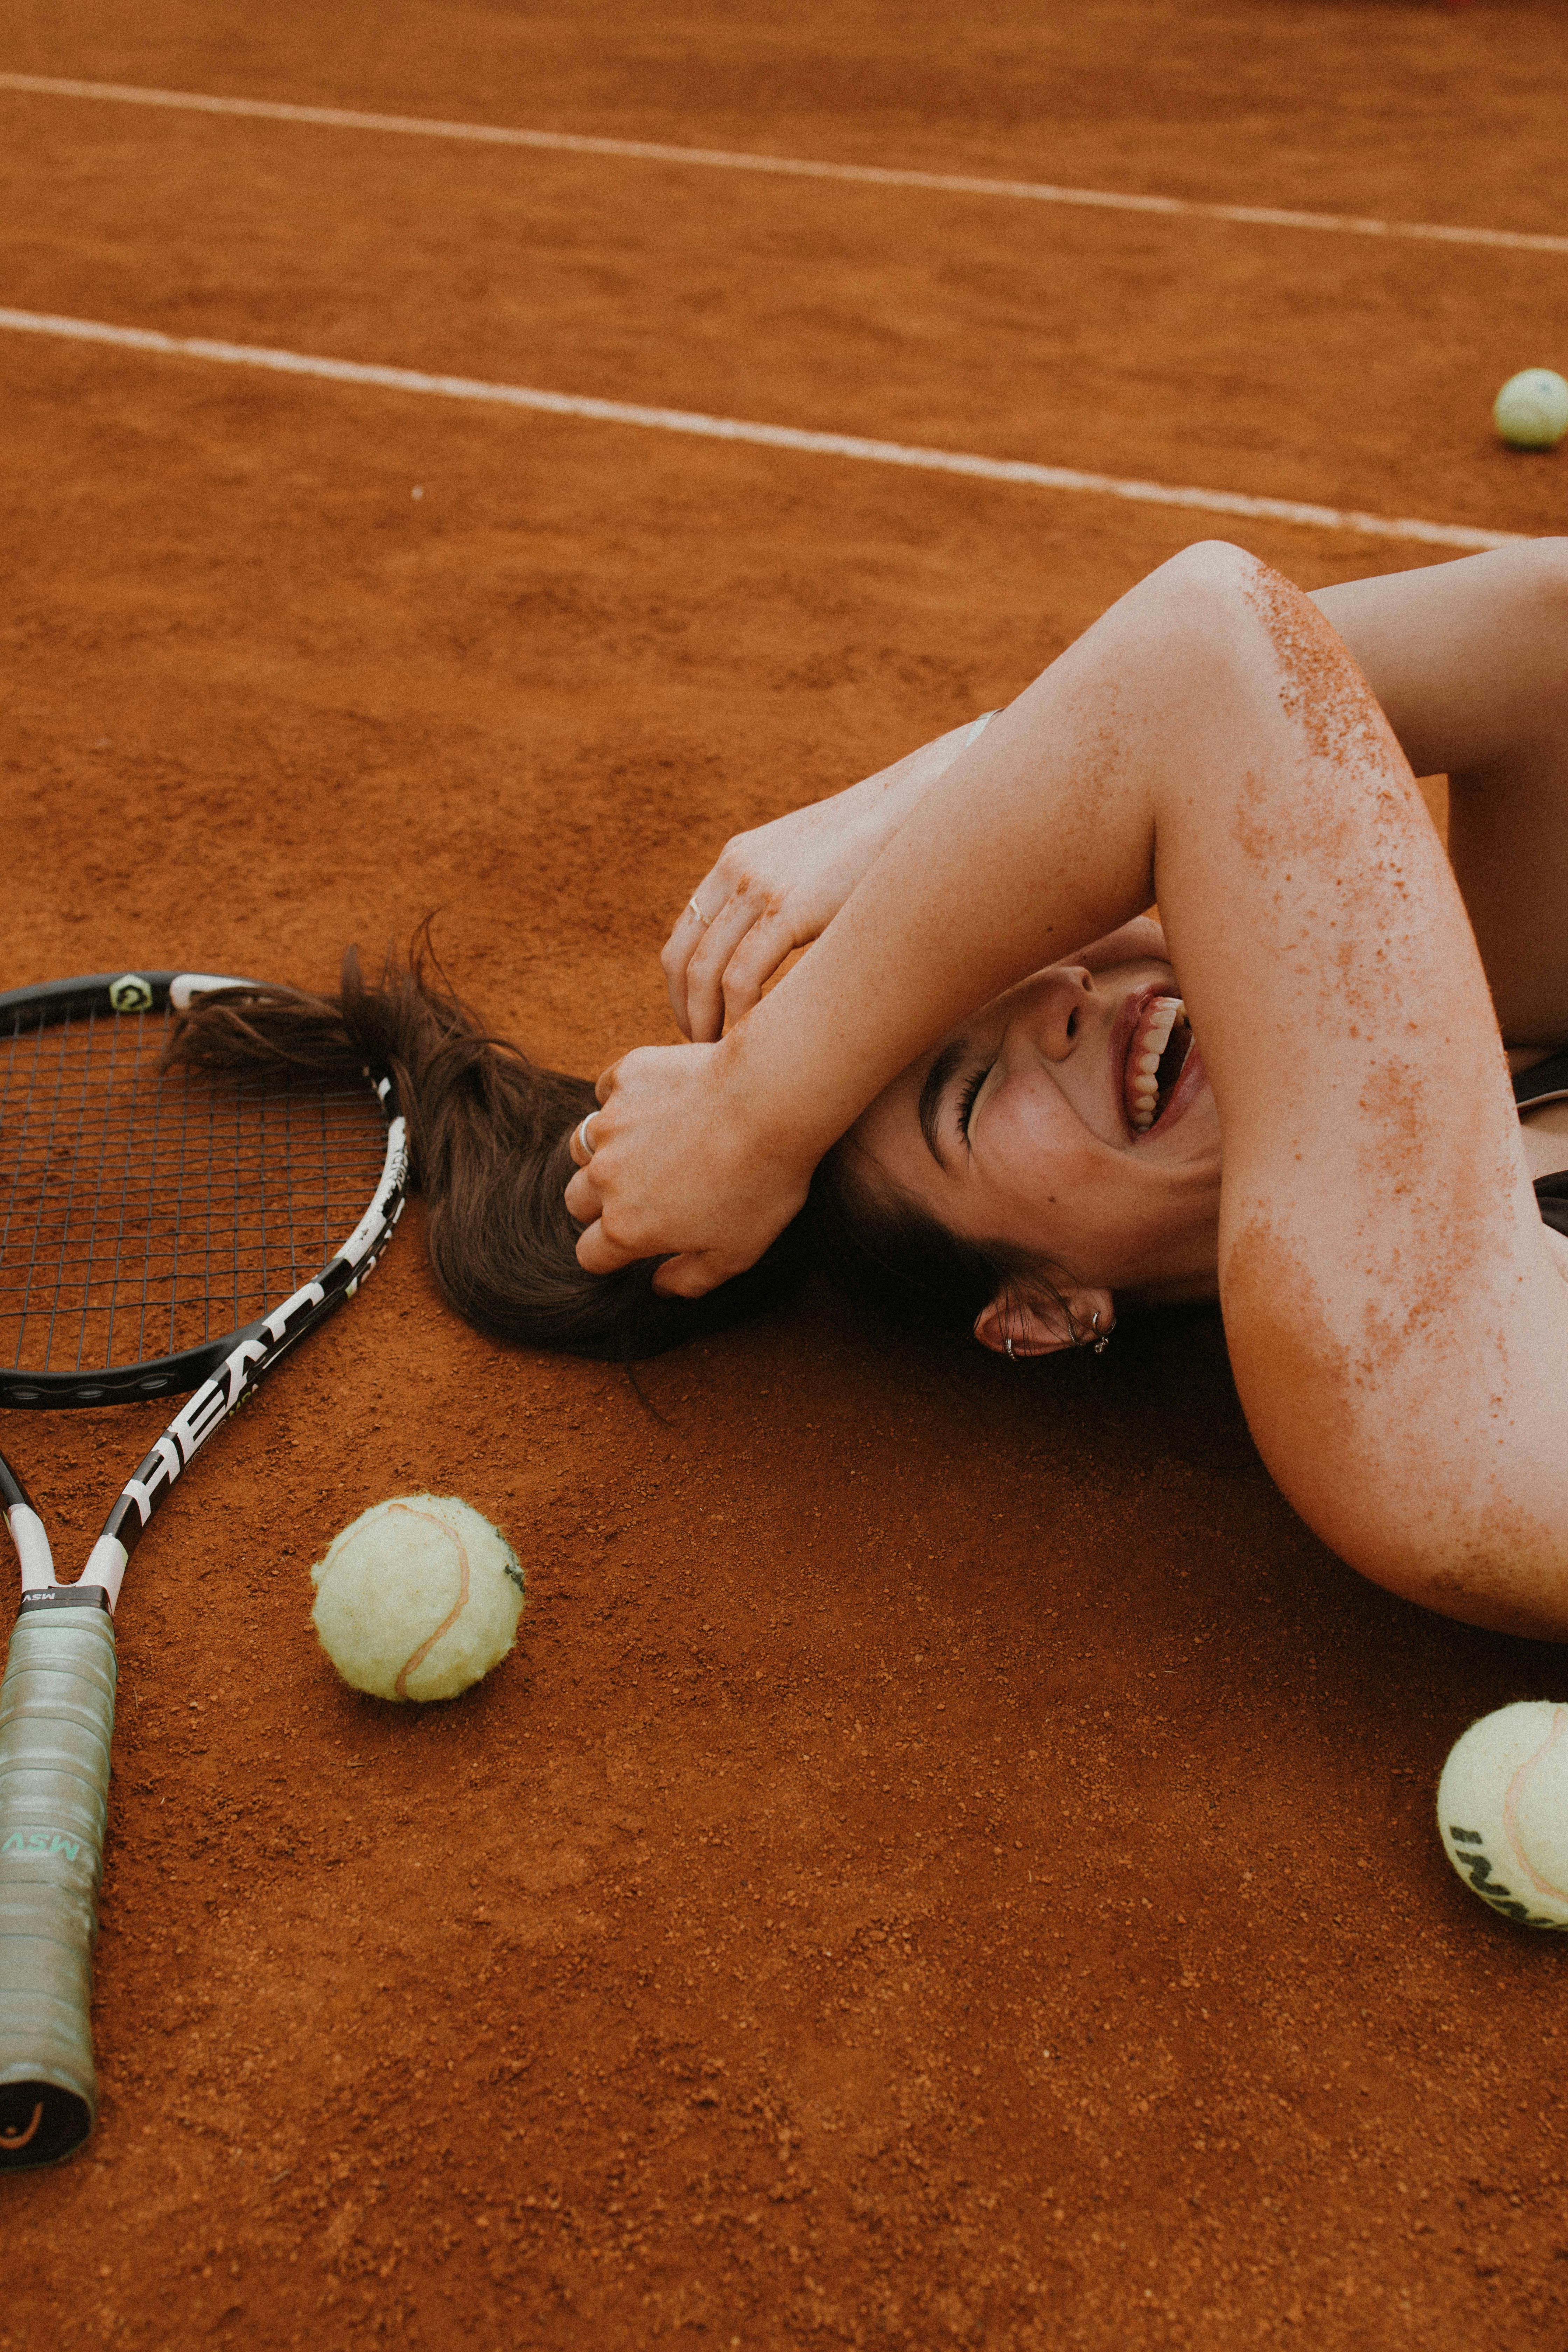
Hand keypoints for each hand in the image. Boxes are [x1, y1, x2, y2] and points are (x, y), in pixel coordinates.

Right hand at [564, 1039, 815, 1296]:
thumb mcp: (737, 1252)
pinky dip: (625, 1100)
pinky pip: (608, 1092)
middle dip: (600, 1203)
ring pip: (584, 1145)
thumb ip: (691, 1279)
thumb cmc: (761, 1181)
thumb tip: (660, 1289)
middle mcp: (606, 1177)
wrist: (771, 1102)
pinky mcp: (626, 1078)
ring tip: (648, 1145)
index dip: (609, 1255)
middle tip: (644, 1192)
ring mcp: (611, 1124)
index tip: (633, 1244)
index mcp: (628, 1227)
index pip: (590, 1255)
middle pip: (576, 1200)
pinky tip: (662, 1100)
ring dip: (605, 1151)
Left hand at [662, 794, 896, 1042]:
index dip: (682, 988)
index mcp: (735, 860)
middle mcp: (736, 871)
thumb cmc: (877, 849)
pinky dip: (738, 1016)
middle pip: (682, 958)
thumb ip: (788, 899)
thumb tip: (787, 951)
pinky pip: (742, 976)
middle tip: (702, 1049)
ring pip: (705, 972)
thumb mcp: (814, 867)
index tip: (699, 1022)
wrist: (915, 808)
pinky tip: (753, 1038)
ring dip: (705, 1022)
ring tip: (722, 1055)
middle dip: (686, 1012)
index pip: (683, 934)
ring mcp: (759, 887)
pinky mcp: (789, 907)